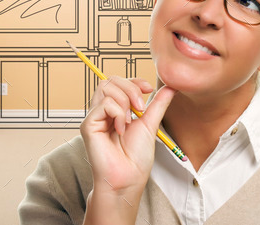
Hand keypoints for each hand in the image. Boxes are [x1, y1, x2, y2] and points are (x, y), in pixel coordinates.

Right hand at [80, 77, 175, 223]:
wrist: (128, 178)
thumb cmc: (136, 158)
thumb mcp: (150, 124)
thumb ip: (158, 104)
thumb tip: (171, 87)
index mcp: (114, 110)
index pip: (118, 82)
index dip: (133, 81)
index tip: (149, 89)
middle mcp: (101, 111)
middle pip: (110, 80)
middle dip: (130, 88)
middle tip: (141, 108)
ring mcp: (94, 117)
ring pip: (106, 88)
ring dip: (125, 101)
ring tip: (130, 121)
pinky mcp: (88, 124)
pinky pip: (104, 104)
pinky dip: (117, 113)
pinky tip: (120, 130)